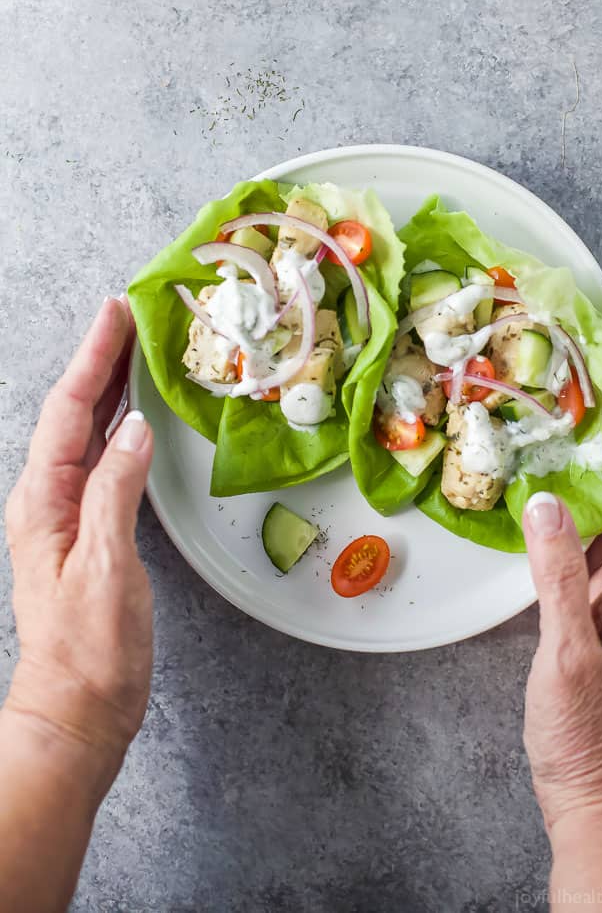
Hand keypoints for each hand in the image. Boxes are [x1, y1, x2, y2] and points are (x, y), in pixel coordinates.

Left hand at [4, 297, 153, 766]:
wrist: (80, 707)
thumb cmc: (89, 649)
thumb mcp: (105, 567)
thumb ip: (115, 492)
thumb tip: (136, 431)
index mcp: (44, 502)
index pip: (70, 412)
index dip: (94, 359)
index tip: (116, 315)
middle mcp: (50, 500)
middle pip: (76, 413)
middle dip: (101, 360)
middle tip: (128, 316)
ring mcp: (68, 514)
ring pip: (90, 433)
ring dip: (111, 388)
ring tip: (134, 350)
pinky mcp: (91, 530)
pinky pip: (105, 461)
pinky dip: (121, 427)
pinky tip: (137, 418)